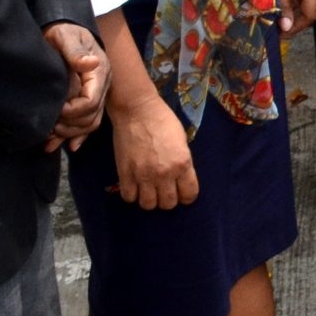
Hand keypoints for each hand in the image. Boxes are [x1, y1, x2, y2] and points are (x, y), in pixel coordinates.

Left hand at [41, 22, 108, 152]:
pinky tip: (66, 146)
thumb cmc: (64, 32)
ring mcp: (96, 93)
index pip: (90, 102)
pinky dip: (77, 136)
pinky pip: (87, 123)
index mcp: (99, 72)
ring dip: (71, 134)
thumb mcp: (66, 37)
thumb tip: (90, 63)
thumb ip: (75, 52)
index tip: (55, 111)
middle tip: (48, 128)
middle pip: (91, 118)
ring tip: (50, 139)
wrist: (64, 30)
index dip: (72, 112)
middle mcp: (101, 86)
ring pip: (90, 124)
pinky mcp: (88, 98)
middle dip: (69, 127)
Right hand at [110, 93, 199, 209]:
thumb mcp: (182, 141)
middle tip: (164, 190)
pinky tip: (135, 185)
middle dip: (168, 199)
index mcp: (183, 163)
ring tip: (149, 189)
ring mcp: (143, 175)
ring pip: (148, 205)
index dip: (187, 196)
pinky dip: (132, 195)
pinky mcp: (125, 174)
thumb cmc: (163, 120)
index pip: (189, 195)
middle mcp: (164, 173)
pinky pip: (129, 197)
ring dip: (150, 199)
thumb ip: (182, 162)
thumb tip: (180, 179)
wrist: (138, 110)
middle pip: (168, 204)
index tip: (182, 192)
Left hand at [275, 0, 315, 34]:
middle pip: (311, 11)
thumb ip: (282, 4)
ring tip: (276, 20)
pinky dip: (291, 4)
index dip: (297, 27)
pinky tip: (278, 6)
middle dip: (296, 23)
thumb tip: (286, 28)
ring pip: (306, 4)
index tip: (281, 34)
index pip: (311, 15)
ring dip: (293, 14)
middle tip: (278, 30)